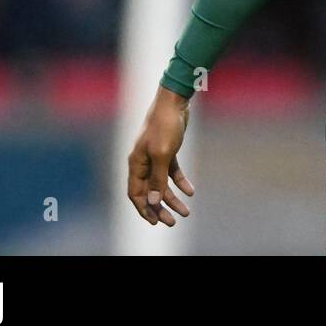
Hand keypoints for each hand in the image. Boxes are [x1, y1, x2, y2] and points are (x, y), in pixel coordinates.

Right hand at [127, 85, 195, 225]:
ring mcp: (155, 156)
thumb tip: (153, 202)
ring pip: (162, 184)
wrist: (175, 102)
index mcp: (136, 164)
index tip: (156, 222)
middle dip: (160, 208)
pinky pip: (172, 172)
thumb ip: (158, 179)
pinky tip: (190, 191)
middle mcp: (143, 162)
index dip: (144, 209)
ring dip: (173, 198)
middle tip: (172, 223)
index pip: (136, 193)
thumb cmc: (165, 126)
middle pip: (150, 192)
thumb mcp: (163, 154)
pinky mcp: (167, 150)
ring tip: (186, 212)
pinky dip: (180, 182)